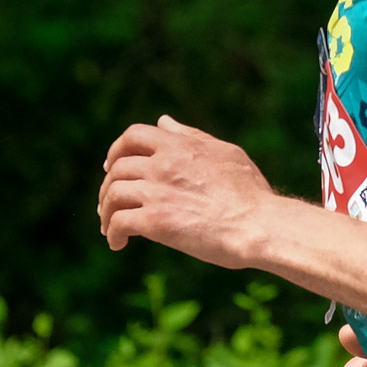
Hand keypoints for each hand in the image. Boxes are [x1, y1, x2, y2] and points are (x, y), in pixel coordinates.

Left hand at [98, 115, 275, 265]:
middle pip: (117, 169)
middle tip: (109, 205)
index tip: (111, 166)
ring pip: (112, 195)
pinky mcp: (156, 222)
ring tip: (110, 228)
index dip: (116, 150)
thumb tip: (164, 122)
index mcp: (179, 145)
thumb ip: (191, 137)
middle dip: (107, 187)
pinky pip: (119, 223)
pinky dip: (113, 234)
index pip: (133, 136)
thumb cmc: (251, 193)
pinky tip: (118, 244)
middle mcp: (163, 164)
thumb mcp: (224, 153)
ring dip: (106, 212)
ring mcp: (157, 192)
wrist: (260, 226)